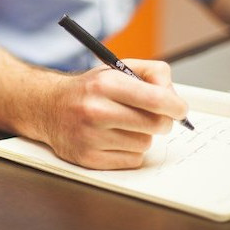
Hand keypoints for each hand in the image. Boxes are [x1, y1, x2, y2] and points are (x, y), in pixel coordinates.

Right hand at [43, 59, 187, 169]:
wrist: (50, 107)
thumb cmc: (91, 88)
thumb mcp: (118, 68)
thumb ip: (152, 73)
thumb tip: (174, 96)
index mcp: (105, 84)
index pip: (155, 99)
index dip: (175, 106)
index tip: (180, 109)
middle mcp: (96, 110)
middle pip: (155, 124)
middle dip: (163, 120)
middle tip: (156, 115)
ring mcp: (90, 137)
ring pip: (145, 143)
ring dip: (143, 134)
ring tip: (125, 123)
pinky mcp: (88, 159)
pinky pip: (132, 160)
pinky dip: (131, 150)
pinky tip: (115, 137)